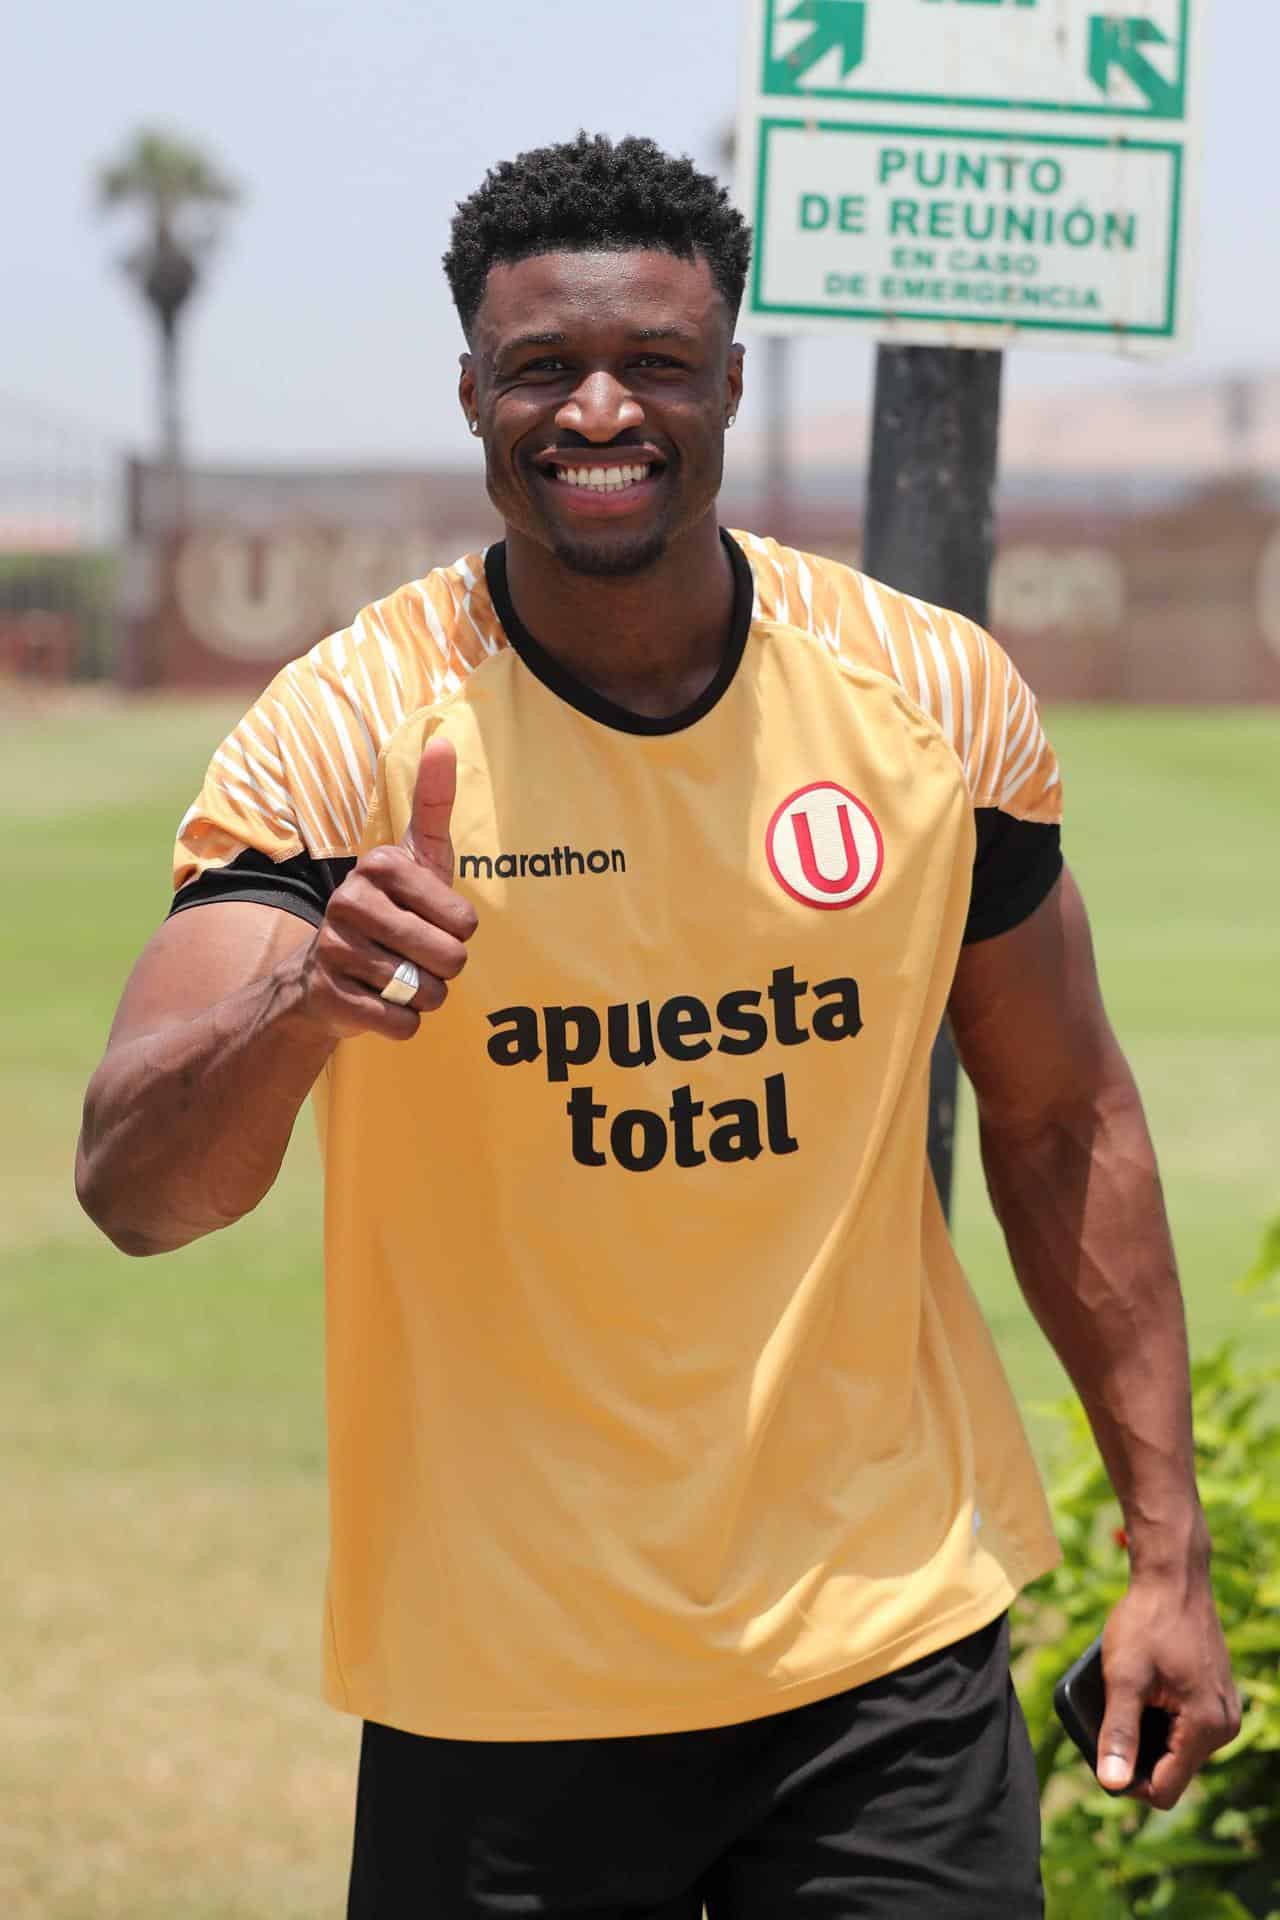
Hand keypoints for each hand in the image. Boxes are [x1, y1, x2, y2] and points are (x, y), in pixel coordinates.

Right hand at [296, 736, 477, 1039]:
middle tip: (418, 957)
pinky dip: (403, 1023)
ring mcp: (336, 949)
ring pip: (427, 994)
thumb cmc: (391, 909)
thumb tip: (444, 739)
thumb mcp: (416, 857)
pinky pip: (401, 1023)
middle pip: (450, 958)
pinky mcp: (329, 995)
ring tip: (398, 977)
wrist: (322, 975)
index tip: (431, 921)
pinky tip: (380, 1001)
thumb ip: (434, 803)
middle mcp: (351, 901)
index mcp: (380, 865)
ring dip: (424, 996)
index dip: (459, 931)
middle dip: (445, 968)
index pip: (464, 921)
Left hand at [1096, 1566, 1240, 1808]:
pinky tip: (1146, 1693)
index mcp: (1204, 1727)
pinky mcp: (1218, 1698)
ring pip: (1180, 1751)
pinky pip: (1188, 1729)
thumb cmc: (1146, 1622)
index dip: (1128, 1782)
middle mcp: (1223, 1727)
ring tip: (1128, 1700)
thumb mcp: (1124, 1677)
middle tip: (1111, 1718)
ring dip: (1151, 1736)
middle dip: (1139, 1755)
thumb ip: (1119, 1733)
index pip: (1164, 1790)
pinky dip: (1164, 1720)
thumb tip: (1111, 1784)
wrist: (1173, 1578)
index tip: (1103, 1752)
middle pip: (1173, 1772)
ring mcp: (1224, 1712)